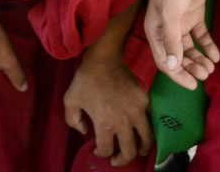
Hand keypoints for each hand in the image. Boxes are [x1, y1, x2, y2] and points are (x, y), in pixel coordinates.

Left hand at [64, 50, 151, 165]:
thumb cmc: (85, 80)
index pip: (106, 150)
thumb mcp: (70, 101)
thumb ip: (73, 121)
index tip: (98, 150)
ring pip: (145, 140)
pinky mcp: (145, 101)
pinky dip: (146, 129)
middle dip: (122, 160)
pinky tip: (140, 130)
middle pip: (128, 151)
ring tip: (139, 151)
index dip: (101, 154)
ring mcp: (137, 112)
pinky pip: (148, 120)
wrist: (104, 59)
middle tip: (117, 159)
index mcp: (104, 124)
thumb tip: (85, 132)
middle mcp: (123, 122)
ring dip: (141, 149)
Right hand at [145, 0, 218, 87]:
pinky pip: (201, 35)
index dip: (177, 74)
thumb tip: (172, 66)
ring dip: (199, 59)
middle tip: (205, 77)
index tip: (191, 85)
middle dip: (191, 68)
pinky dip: (208, 46)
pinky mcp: (194, 15)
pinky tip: (216, 55)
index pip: (164, 60)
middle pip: (178, 57)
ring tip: (211, 68)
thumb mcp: (170, 13)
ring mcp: (181, 22)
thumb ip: (171, 40)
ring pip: (190, 48)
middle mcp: (167, 30)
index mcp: (155, 30)